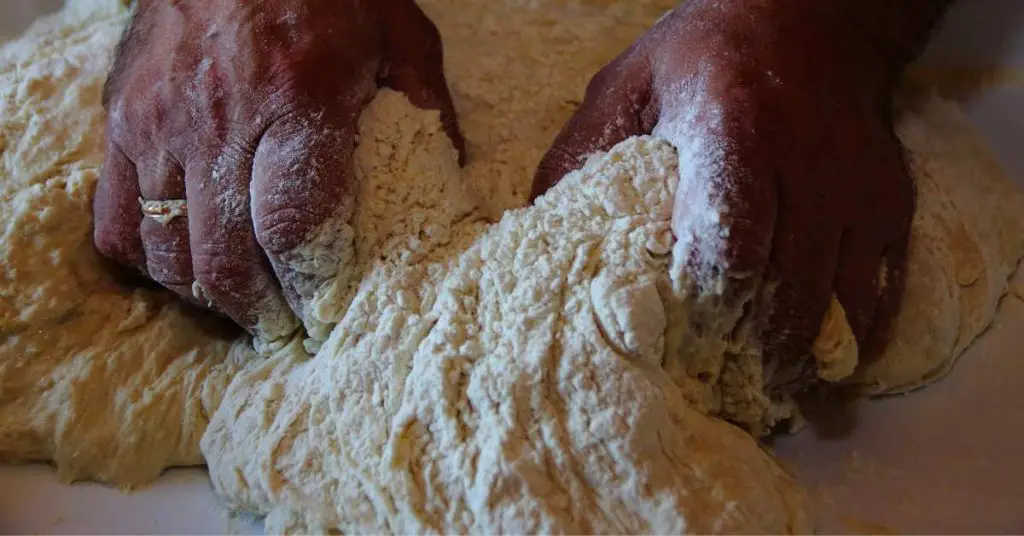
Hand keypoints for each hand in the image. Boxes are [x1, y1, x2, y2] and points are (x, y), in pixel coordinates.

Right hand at [94, 0, 462, 341]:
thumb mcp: (400, 36)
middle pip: (225, 259)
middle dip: (262, 311)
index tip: (327, 317)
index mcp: (294, 103)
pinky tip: (186, 266)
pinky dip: (149, 259)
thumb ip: (426, 112)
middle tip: (290, 328)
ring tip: (246, 306)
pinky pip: (116, 219)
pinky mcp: (120, 121)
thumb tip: (449, 184)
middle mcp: (216, 123)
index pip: (290, 229)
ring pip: (167, 252)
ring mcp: (157, 125)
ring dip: (208, 296)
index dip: (309, 290)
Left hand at [532, 1, 914, 394]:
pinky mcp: (892, 206)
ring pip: (838, 303)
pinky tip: (820, 365)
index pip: (731, 241)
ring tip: (762, 391)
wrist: (811, 21)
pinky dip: (852, 339)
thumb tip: (534, 231)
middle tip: (715, 390)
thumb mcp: (628, 84)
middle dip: (750, 350)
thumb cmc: (705, 58)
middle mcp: (810, 165)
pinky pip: (881, 292)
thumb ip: (581, 154)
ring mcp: (859, 190)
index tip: (678, 344)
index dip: (706, 305)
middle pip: (786, 288)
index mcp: (737, 132)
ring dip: (800, 358)